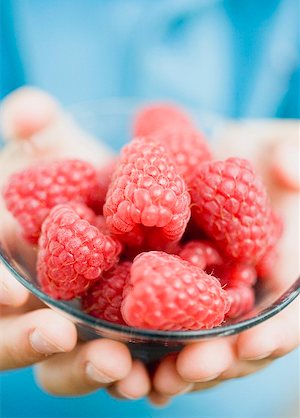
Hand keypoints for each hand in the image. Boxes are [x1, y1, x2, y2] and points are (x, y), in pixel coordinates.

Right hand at [0, 88, 150, 398]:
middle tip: (57, 334)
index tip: (12, 292)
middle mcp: (29, 302)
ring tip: (117, 367)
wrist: (115, 200)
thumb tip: (29, 110)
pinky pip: (112, 363)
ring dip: (82, 370)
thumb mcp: (49, 146)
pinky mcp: (114, 335)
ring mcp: (70, 324)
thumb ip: (34, 127)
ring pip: (60, 362)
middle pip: (9, 339)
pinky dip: (130, 375)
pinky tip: (153, 376)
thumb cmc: (71, 173)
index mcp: (6, 263)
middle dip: (26, 342)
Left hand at [150, 119, 299, 405]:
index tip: (250, 343)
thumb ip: (293, 158)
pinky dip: (161, 350)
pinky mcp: (183, 288)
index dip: (277, 329)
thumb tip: (287, 173)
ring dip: (187, 365)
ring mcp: (220, 292)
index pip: (291, 307)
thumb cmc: (261, 152)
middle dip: (223, 359)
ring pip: (211, 342)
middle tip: (191, 369)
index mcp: (286, 262)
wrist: (223, 155)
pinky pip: (176, 325)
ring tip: (159, 381)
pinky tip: (139, 369)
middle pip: (247, 337)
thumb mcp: (282, 146)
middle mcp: (254, 286)